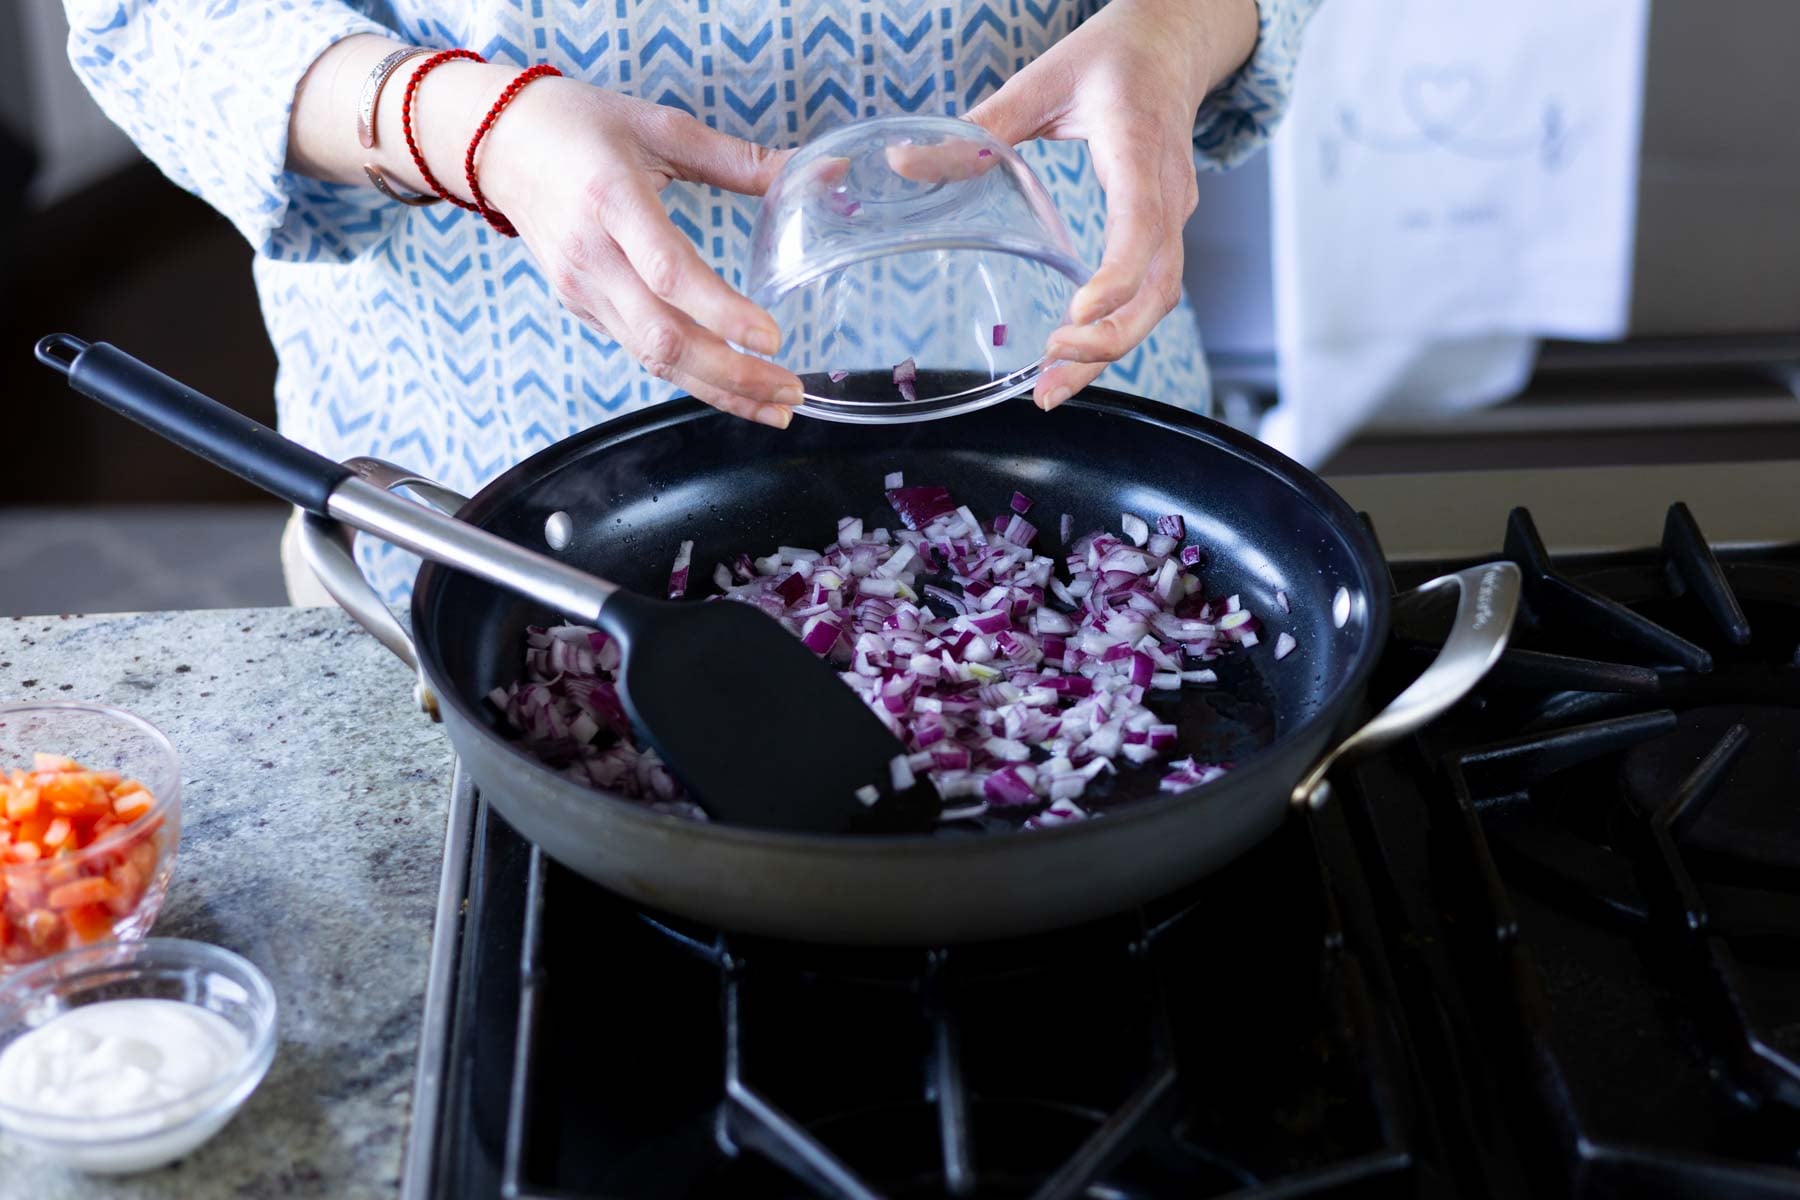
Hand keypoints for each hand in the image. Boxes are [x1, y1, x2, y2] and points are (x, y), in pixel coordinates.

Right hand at [480, 80, 802, 426]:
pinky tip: (735, 388)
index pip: (669, 271)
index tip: (772, 337)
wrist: (497, 143)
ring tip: (777, 407)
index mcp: (612, 199)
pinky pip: (641, 354)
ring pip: (653, 359)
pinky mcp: (582, 309)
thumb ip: (741, 159)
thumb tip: (822, 172)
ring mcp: (583, 290)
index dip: (721, 311)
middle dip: (732, 375)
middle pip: (663, 337)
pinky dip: (691, 378)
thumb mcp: (661, 125)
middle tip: (791, 392)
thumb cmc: (579, 125)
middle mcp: (593, 256)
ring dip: (719, 391)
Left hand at [965, 0, 1256, 409]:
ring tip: (1051, 389)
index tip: (1078, 310)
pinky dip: (1113, 334)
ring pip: (1159, 300)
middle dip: (1112, 338)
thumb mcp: (1039, 81)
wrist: (1172, 43)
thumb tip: (902, 164)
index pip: (1142, 224)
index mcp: (1139, 148)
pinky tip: (1068, 362)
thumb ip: (975, 128)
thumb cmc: (1110, 58)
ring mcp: (1172, 216)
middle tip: (1051, 369)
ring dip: (1110, 351)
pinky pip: (1148, 294)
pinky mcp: (1163, 233)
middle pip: (1161, 286)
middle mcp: (1167, 192)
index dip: (1117, 275)